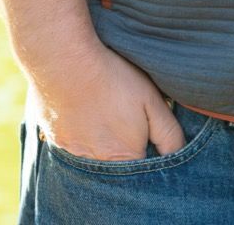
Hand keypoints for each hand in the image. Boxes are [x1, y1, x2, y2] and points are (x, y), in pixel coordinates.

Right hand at [35, 41, 185, 160]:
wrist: (66, 62)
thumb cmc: (114, 78)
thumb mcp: (152, 101)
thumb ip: (168, 134)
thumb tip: (177, 155)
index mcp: (124, 158)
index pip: (143, 172)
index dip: (149, 154)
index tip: (147, 133)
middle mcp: (97, 165)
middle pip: (118, 168)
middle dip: (126, 148)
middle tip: (125, 119)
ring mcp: (73, 155)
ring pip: (94, 158)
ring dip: (102, 141)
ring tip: (105, 112)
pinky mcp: (56, 141)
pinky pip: (74, 146)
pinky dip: (82, 133)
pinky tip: (85, 112)